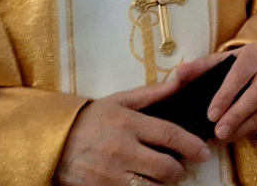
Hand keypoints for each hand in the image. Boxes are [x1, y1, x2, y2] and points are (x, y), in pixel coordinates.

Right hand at [54, 79, 208, 185]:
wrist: (53, 142)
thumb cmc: (90, 119)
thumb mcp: (119, 101)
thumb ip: (152, 94)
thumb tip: (181, 82)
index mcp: (127, 123)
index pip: (169, 134)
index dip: (191, 145)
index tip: (203, 152)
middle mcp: (121, 150)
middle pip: (165, 167)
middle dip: (179, 171)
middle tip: (180, 168)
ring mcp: (110, 175)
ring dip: (162, 185)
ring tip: (162, 178)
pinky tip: (145, 184)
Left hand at [187, 42, 256, 143]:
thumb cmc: (236, 65)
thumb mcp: (219, 61)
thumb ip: (200, 67)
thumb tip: (179, 74)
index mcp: (254, 54)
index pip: (240, 74)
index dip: (226, 95)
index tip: (211, 115)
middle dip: (237, 115)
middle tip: (218, 132)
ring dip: (244, 127)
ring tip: (224, 137)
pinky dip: (252, 130)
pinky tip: (235, 135)